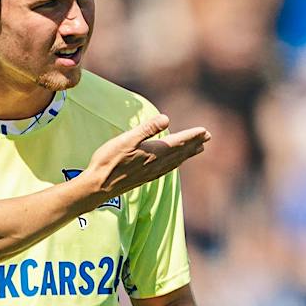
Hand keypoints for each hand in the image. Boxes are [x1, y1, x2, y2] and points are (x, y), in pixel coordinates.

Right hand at [83, 114, 210, 203]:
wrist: (98, 186)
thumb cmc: (109, 160)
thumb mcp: (127, 139)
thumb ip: (147, 129)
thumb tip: (166, 119)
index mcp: (154, 152)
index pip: (178, 142)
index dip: (192, 136)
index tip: (205, 131)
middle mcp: (156, 164)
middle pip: (180, 153)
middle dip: (194, 144)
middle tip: (207, 137)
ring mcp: (151, 172)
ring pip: (175, 162)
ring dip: (187, 155)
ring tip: (198, 149)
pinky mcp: (144, 178)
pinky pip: (166, 170)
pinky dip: (175, 164)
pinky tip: (174, 164)